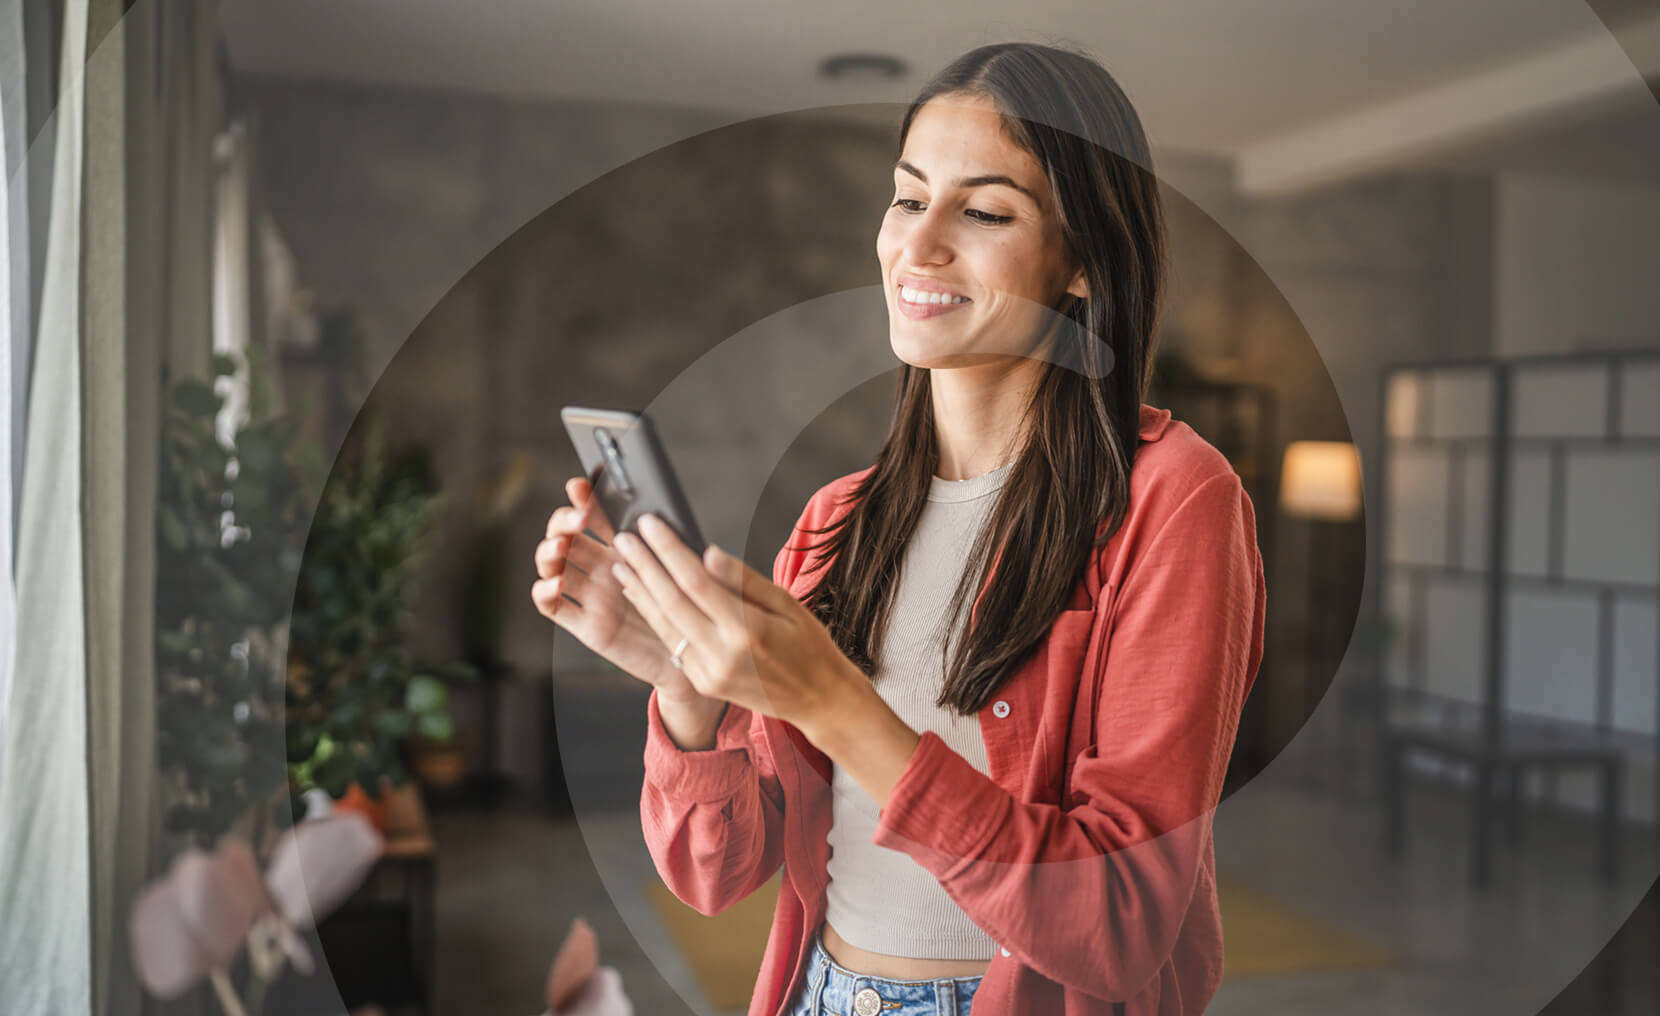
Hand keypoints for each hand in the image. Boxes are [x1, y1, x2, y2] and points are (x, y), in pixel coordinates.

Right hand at [530, 477, 707, 705]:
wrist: (690, 655)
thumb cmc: (689, 609)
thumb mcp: (681, 571)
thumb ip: (667, 546)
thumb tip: (661, 516)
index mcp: (623, 549)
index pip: (594, 516)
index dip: (583, 499)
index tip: (581, 486)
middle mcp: (601, 568)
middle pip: (565, 534)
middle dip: (563, 521)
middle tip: (577, 520)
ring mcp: (589, 594)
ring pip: (552, 564)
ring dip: (549, 551)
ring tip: (561, 547)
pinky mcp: (585, 624)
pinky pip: (552, 606)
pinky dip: (545, 591)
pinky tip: (555, 583)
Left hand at [608, 512, 864, 734]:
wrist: (818, 700)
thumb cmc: (810, 646)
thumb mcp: (788, 604)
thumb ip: (744, 580)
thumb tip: (707, 554)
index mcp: (747, 631)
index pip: (696, 582)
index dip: (669, 550)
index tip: (650, 525)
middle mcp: (722, 655)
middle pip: (671, 602)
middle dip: (644, 566)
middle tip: (624, 537)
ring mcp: (709, 673)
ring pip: (664, 625)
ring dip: (639, 591)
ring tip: (622, 562)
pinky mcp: (702, 682)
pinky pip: (672, 642)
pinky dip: (654, 615)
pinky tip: (642, 594)